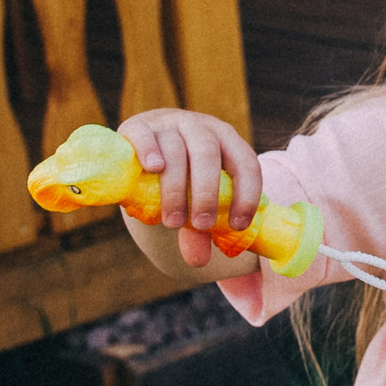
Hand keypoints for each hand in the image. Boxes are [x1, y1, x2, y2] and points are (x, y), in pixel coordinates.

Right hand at [118, 109, 259, 269]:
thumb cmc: (180, 177)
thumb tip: (197, 261)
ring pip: (176, 152)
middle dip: (207, 194)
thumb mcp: (194, 200)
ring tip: (172, 222)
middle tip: (201, 225)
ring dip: (175, 189)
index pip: (246, 163)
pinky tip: (153, 168)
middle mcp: (201, 128)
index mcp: (227, 141)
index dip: (246, 195)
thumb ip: (198, 228)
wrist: (145, 146)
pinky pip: (146, 136)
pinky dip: (150, 151)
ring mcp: (169, 123)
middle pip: (208, 155)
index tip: (237, 225)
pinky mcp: (138, 126)